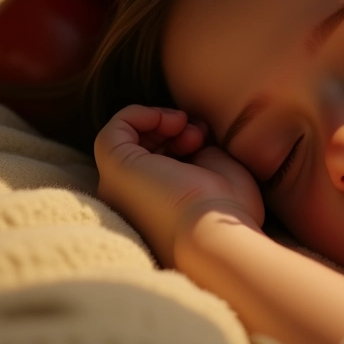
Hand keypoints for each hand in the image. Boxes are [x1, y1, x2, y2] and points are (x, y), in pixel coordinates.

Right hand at [94, 104, 263, 266]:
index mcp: (157, 202)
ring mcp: (121, 184)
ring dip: (162, 121)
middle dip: (174, 127)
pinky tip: (172, 120)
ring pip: (129, 137)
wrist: (215, 229)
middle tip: (199, 135)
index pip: (159, 155)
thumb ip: (199, 152)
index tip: (206, 138)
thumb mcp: (217, 170)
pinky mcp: (116, 169)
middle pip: (144, 145)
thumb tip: (191, 131)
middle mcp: (132, 197)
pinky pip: (116, 128)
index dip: (182, 136)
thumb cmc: (227, 207)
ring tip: (190, 132)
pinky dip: (141, 113)